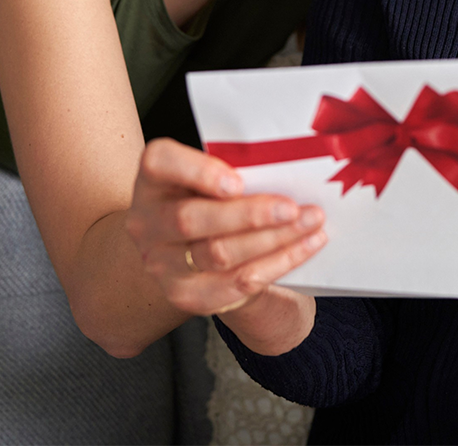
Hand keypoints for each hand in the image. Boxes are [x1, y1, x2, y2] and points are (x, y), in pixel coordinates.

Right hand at [126, 138, 325, 345]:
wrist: (195, 252)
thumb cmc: (210, 200)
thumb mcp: (210, 176)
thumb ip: (233, 168)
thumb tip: (286, 164)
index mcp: (152, 180)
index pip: (159, 163)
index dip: (197, 171)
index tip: (237, 181)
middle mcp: (146, 223)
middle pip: (191, 219)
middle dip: (248, 214)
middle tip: (292, 208)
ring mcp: (162, 264)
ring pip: (219, 254)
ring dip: (273, 239)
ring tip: (311, 222)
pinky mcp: (187, 295)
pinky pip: (238, 282)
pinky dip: (279, 262)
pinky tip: (306, 246)